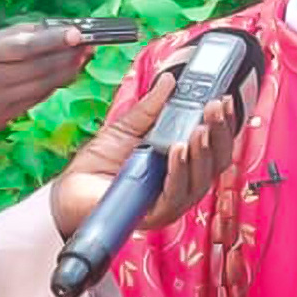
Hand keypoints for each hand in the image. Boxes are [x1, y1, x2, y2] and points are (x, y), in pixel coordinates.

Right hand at [0, 23, 93, 141]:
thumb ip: (8, 37)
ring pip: (43, 86)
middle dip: (69, 56)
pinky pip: (35, 100)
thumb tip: (46, 29)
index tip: (77, 33)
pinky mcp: (3, 119)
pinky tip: (62, 76)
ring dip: (66, 72)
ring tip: (82, 58)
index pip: (23, 47)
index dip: (53, 40)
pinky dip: (51, 86)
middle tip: (89, 44)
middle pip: (39, 68)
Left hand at [49, 72, 237, 235]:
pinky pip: (175, 194)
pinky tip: (178, 150)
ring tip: (200, 129)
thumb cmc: (99, 165)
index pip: (214, 146)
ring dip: (202, 152)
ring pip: (200, 179)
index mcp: (182, 164)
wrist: (71, 190)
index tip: (224, 101)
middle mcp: (182, 184)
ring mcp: (172, 202)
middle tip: (215, 108)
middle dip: (218, 133)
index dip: (223, 124)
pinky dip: (179, 172)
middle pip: (215, 162)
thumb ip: (151, 107)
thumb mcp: (128, 127)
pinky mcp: (156, 214)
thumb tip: (169, 82)